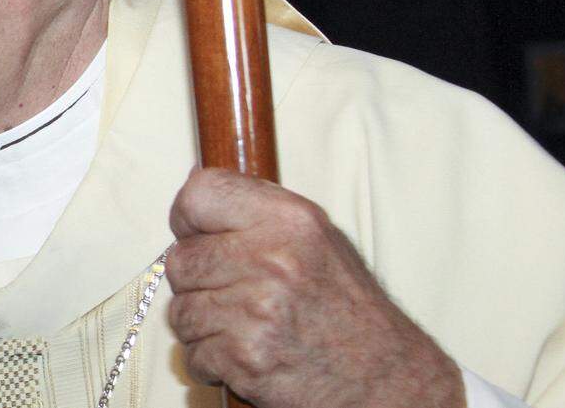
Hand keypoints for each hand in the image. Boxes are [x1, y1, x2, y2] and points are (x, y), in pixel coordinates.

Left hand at [165, 168, 463, 407]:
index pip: (200, 195)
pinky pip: (192, 353)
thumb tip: (193, 185)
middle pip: (180, 260)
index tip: (196, 235)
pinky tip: (245, 354)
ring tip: (244, 327)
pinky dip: (211, 360)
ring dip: (203, 326)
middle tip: (233, 294)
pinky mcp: (246, 357)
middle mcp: (272, 258)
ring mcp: (257, 310)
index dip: (188, 218)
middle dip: (198, 282)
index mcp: (288, 219)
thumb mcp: (316, 237)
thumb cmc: (347, 308)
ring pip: (180, 311)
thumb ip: (256, 211)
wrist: (385, 379)